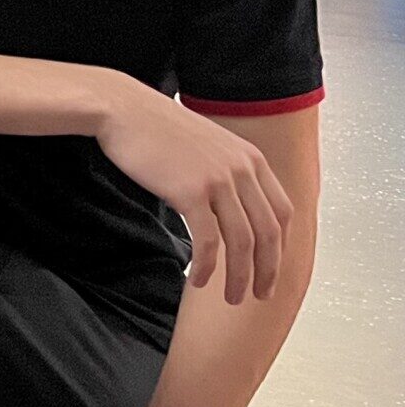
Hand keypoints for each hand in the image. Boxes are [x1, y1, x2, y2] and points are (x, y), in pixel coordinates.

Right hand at [92, 72, 293, 303]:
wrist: (123, 110)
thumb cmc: (156, 127)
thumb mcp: (206, 142)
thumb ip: (226, 168)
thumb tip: (229, 203)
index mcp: (250, 158)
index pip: (282, 212)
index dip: (280, 246)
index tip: (270, 268)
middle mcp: (242, 169)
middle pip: (268, 233)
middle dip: (267, 270)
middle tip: (258, 294)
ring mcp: (218, 180)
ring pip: (242, 242)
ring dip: (239, 276)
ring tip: (230, 297)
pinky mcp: (190, 192)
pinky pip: (208, 241)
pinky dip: (207, 266)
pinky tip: (199, 279)